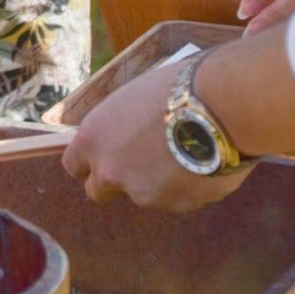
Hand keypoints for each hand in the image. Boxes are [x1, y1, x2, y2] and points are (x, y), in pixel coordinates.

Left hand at [61, 61, 251, 211]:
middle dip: (115, 181)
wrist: (221, 106)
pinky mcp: (175, 205)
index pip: (73, 166)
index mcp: (93, 139)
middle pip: (99, 191)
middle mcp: (110, 171)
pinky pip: (176, 198)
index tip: (102, 159)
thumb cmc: (175, 88)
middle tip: (140, 165)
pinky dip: (186, 186)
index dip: (89, 164)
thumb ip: (117, 127)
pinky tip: (204, 160)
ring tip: (185, 151)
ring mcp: (142, 193)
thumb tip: (120, 136)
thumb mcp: (130, 100)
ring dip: (156, 182)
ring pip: (143, 194)